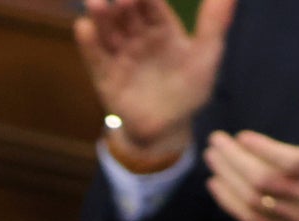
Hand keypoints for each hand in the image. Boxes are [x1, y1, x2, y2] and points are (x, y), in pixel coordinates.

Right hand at [73, 0, 233, 163]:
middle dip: (122, 3)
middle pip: (126, 13)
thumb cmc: (189, 90)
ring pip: (108, 31)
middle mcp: (137, 36)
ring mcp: (120, 56)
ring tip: (95, 4)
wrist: (167, 130)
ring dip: (101, 17)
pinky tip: (84, 29)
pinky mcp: (106, 77)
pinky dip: (88, 44)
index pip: (151, 3)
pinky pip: (96, 58)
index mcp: (161, 27)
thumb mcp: (207, 55)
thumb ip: (215, 24)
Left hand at [203, 89, 298, 220]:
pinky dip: (230, 205)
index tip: (240, 135)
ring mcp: (296, 216)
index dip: (260, 149)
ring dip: (227, 180)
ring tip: (212, 159)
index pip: (286, 161)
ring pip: (253, 201)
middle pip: (261, 181)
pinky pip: (253, 220)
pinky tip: (216, 186)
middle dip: (233, 161)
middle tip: (215, 142)